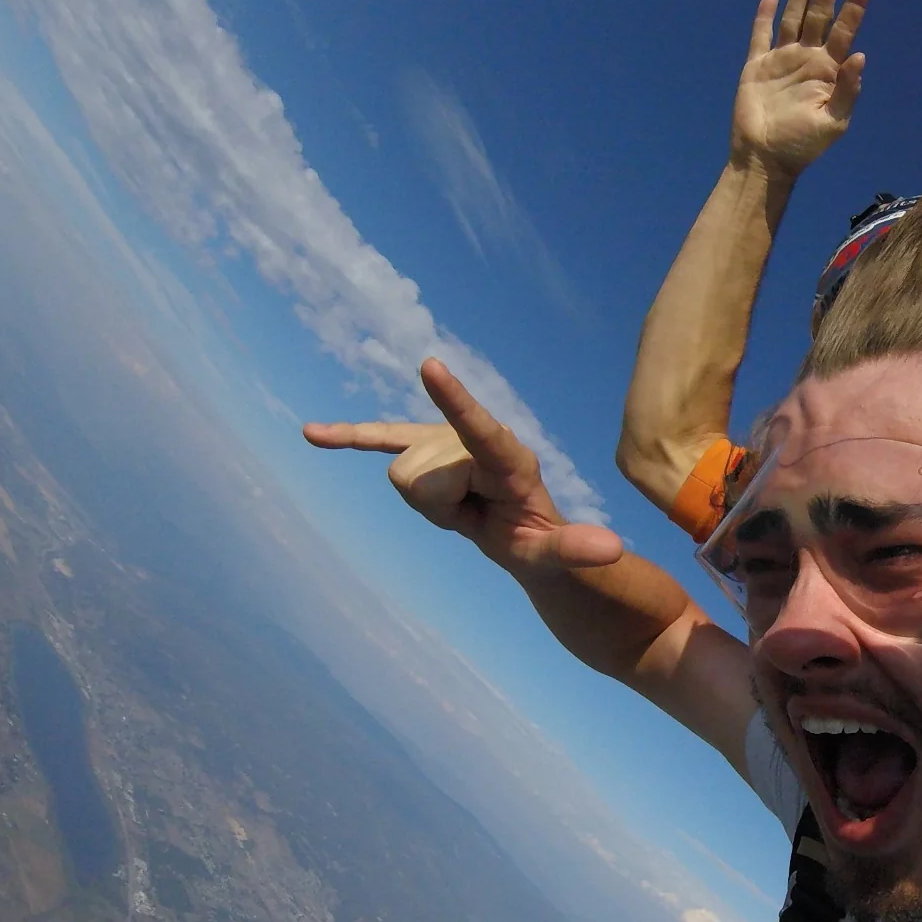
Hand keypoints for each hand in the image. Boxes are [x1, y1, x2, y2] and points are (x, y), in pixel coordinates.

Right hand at [303, 359, 621, 574]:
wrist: (523, 531)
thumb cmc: (541, 542)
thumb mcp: (557, 556)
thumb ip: (575, 549)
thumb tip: (611, 549)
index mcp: (509, 458)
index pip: (478, 428)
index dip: (454, 401)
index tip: (431, 366)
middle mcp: (474, 437)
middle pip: (418, 474)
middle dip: (436, 505)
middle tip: (473, 514)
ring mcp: (446, 438)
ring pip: (401, 474)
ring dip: (425, 502)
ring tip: (460, 507)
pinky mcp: (421, 447)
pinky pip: (378, 439)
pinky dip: (347, 437)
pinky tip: (311, 434)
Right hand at [730, 0, 873, 177]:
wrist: (764, 160)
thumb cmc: (802, 146)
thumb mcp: (833, 123)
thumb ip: (847, 90)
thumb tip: (859, 55)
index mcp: (829, 71)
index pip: (845, 30)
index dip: (855, 5)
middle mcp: (807, 59)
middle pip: (820, 14)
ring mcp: (781, 60)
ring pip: (794, 17)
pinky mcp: (756, 66)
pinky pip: (760, 36)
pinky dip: (764, 17)